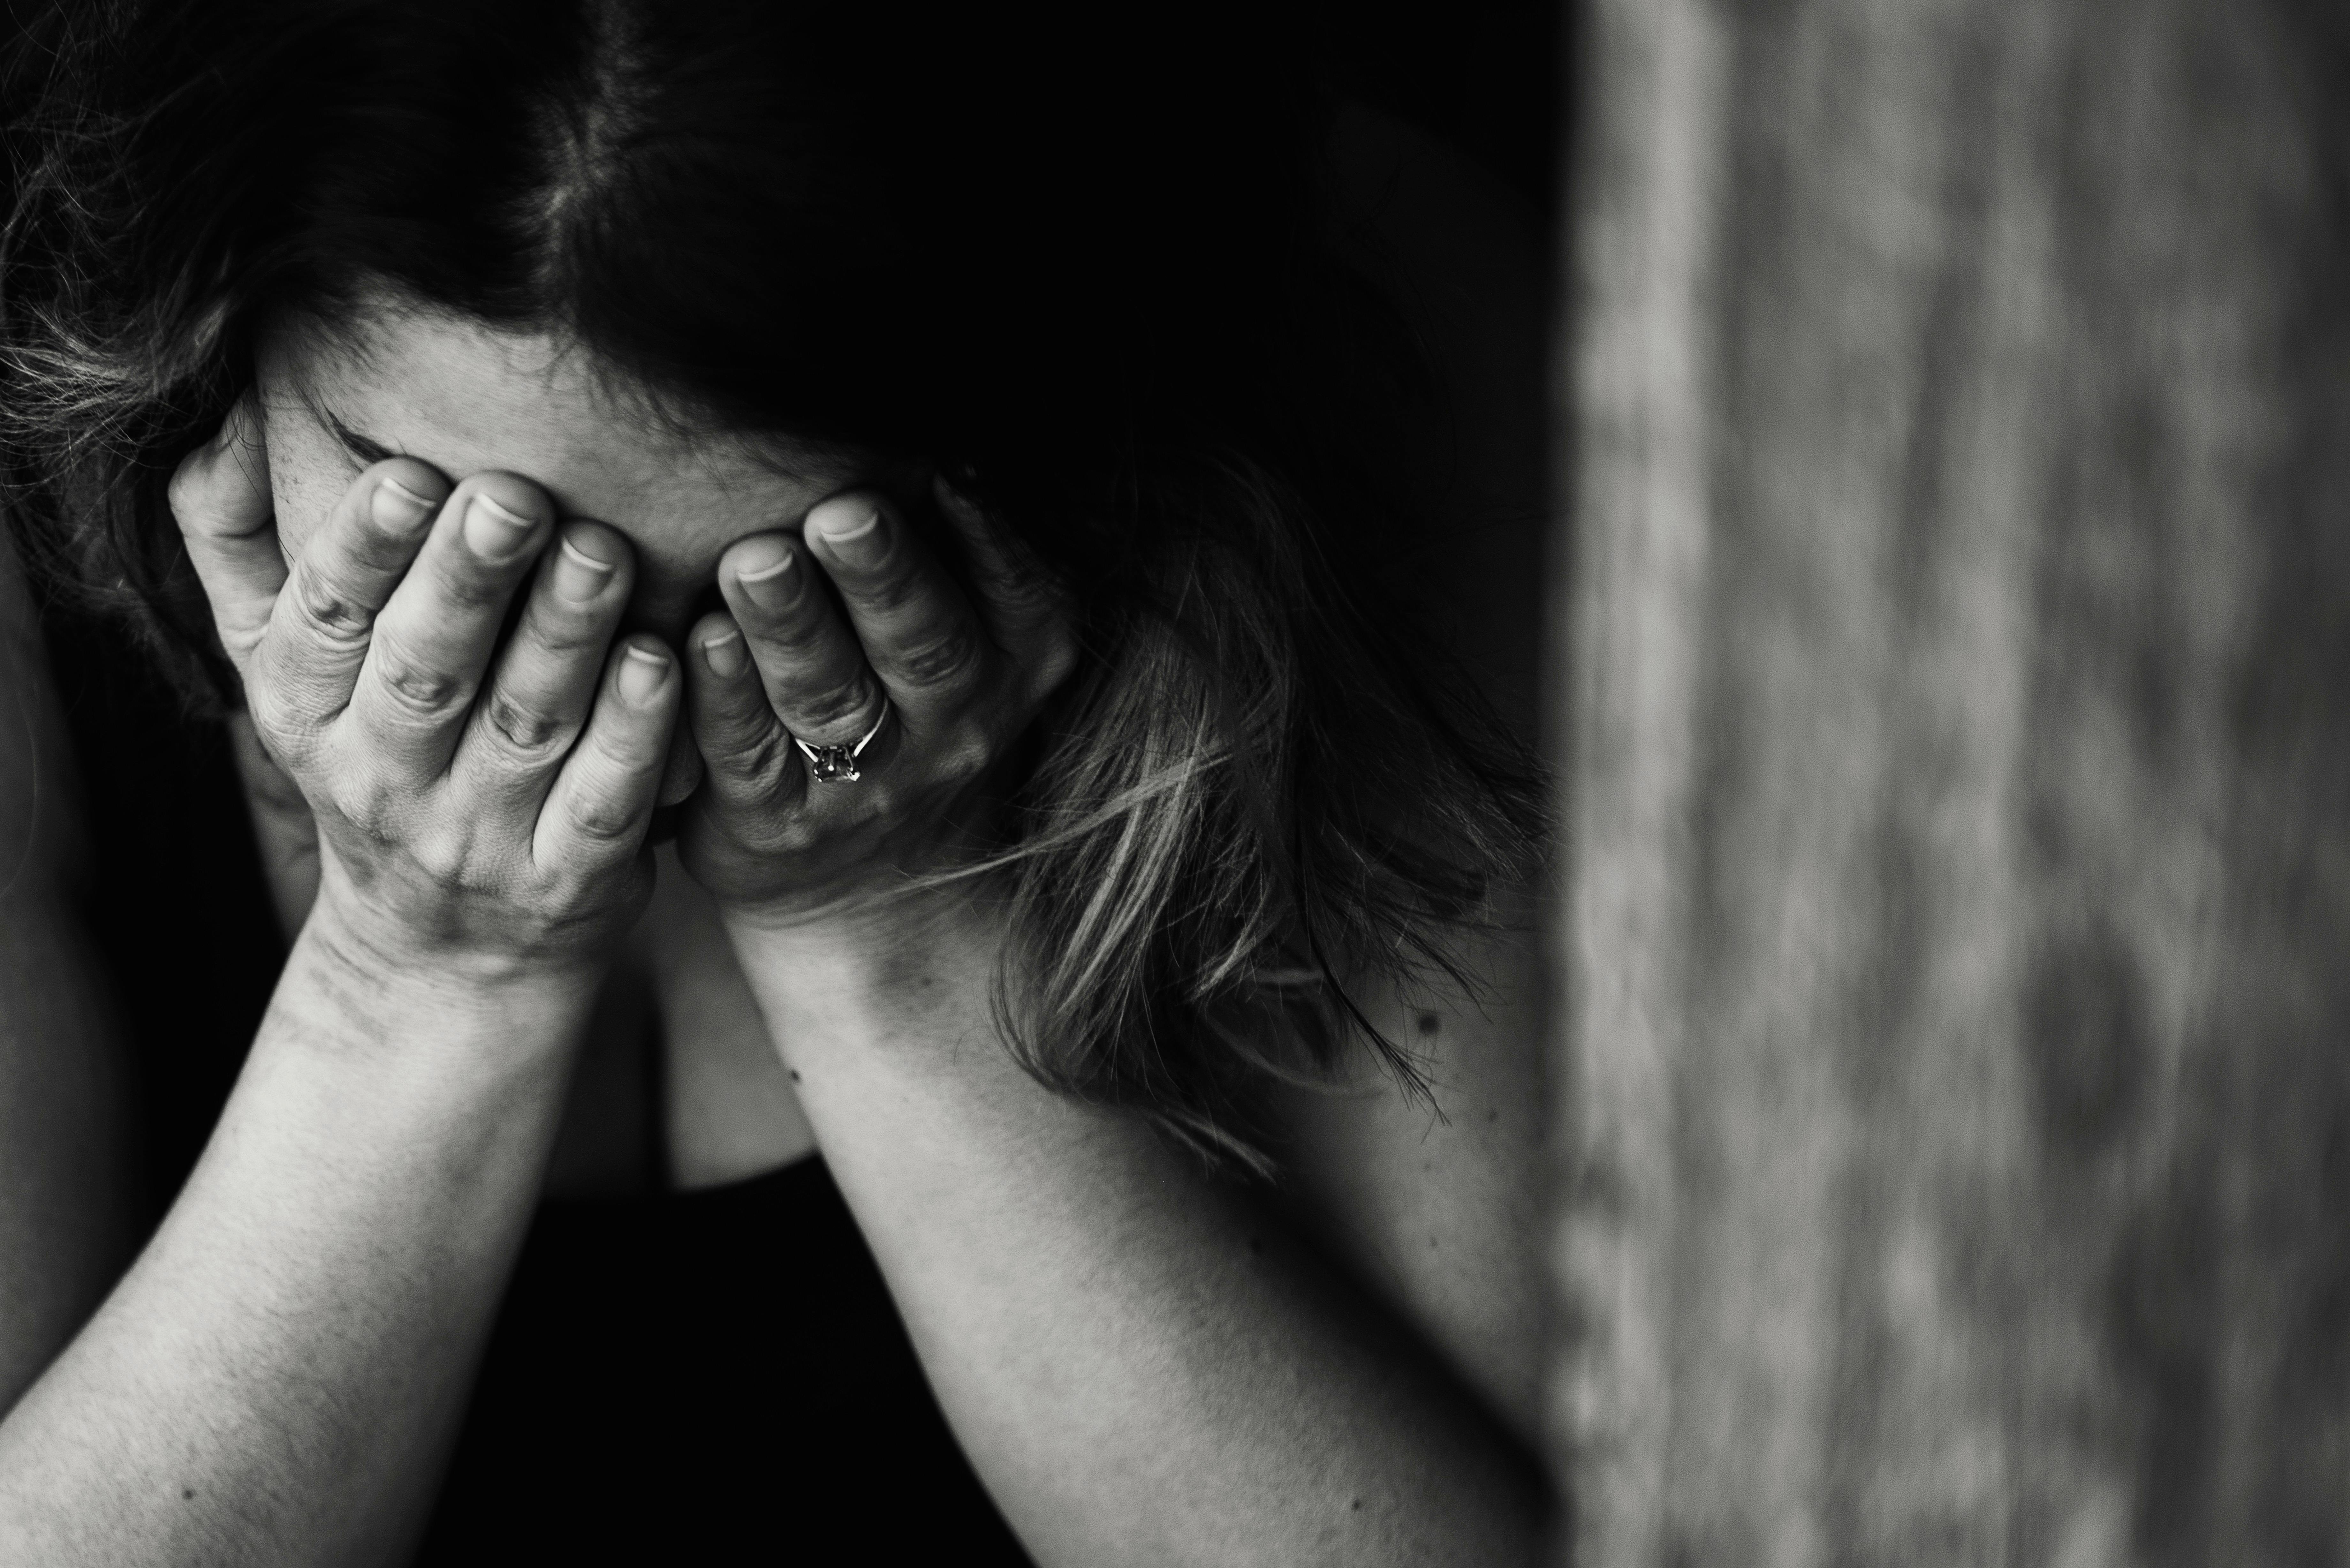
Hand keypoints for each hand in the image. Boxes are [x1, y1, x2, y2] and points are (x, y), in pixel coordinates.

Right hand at [169, 395, 679, 979]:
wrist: (437, 953)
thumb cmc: (369, 758)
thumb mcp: (281, 666)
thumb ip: (238, 543)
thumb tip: (229, 416)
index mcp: (305, 712)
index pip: (326, 620)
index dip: (362, 548)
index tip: (408, 472)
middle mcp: (382, 779)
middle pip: (427, 669)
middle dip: (469, 580)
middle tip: (517, 495)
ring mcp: (477, 838)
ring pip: (525, 725)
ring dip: (564, 635)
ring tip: (602, 549)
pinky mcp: (566, 881)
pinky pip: (602, 801)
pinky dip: (633, 734)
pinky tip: (659, 662)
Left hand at [677, 478, 1073, 928]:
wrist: (874, 883)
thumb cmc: (911, 705)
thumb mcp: (973, 635)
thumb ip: (952, 546)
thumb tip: (920, 423)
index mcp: (1014, 661)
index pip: (1014, 593)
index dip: (984, 534)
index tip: (946, 466)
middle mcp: (955, 726)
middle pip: (923, 645)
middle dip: (882, 576)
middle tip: (841, 512)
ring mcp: (870, 784)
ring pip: (830, 699)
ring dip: (790, 626)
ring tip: (754, 561)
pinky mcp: (778, 823)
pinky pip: (749, 756)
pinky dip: (724, 698)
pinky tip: (697, 642)